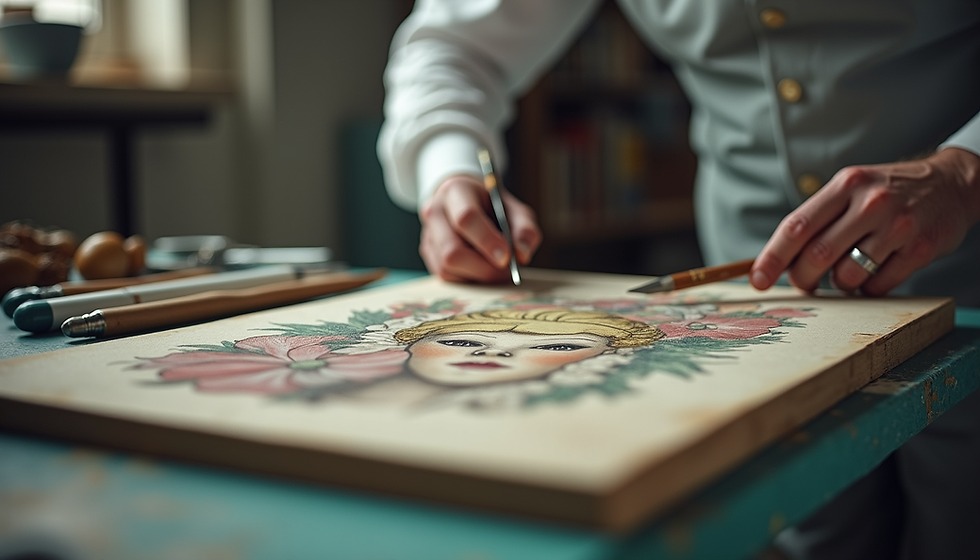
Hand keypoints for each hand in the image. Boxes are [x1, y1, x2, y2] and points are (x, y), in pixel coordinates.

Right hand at [418, 174, 541, 282]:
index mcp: (456, 191)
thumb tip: (522, 255)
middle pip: (452, 251)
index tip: (507, 257)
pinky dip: (467, 277)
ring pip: (447, 268)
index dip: (487, 241)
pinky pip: (445, 276)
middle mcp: (435, 211)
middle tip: (506, 269)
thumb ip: (524, 229)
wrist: (466, 201)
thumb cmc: (492, 205)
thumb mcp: (514, 209)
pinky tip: (480, 268)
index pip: (466, 218)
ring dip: (477, 275)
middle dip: (483, 267)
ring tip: (495, 268)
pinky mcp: (428, 253)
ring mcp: (427, 234)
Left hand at [750, 148, 979, 295]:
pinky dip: (868, 289)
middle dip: (802, 278)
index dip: (772, 258)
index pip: (796, 226)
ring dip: (839, 284)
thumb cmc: (888, 192)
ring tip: (848, 271)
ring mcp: (898, 226)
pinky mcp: (921, 249)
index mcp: (845, 185)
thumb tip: (778, 260)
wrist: (953, 183)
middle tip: (804, 283)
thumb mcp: (851, 189)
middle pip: (817, 255)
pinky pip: (879, 286)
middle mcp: (871, 203)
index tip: (758, 280)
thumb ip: (818, 219)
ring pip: (847, 276)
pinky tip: (875, 272)